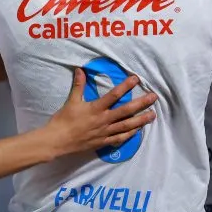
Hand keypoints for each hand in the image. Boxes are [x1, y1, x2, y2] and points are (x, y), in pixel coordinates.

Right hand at [43, 68, 157, 158]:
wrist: (57, 141)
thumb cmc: (63, 120)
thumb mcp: (71, 101)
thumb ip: (78, 85)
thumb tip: (80, 70)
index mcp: (96, 108)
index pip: (114, 95)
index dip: (125, 86)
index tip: (136, 79)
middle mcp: (103, 120)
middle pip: (126, 110)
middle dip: (141, 103)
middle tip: (154, 97)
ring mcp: (105, 132)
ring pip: (127, 125)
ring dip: (141, 120)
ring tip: (153, 115)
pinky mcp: (103, 142)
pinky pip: (120, 138)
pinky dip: (130, 134)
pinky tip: (138, 130)